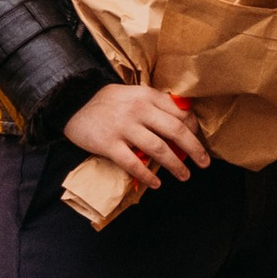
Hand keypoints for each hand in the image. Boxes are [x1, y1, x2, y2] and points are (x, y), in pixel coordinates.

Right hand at [62, 81, 208, 187]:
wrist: (71, 102)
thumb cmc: (106, 101)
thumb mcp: (133, 94)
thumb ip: (154, 104)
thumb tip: (182, 120)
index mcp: (147, 95)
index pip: (180, 113)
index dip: (194, 130)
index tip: (200, 142)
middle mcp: (139, 110)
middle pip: (175, 131)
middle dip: (194, 149)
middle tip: (204, 163)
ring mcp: (123, 127)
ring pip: (158, 148)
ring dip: (175, 165)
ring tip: (184, 176)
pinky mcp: (109, 144)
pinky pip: (133, 163)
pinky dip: (147, 175)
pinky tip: (156, 183)